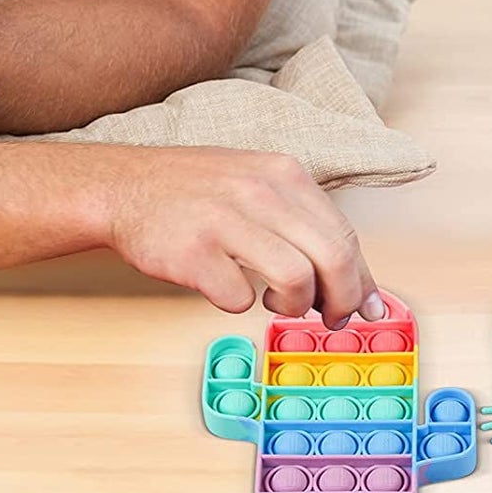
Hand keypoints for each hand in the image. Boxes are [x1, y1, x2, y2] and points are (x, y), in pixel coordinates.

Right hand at [102, 146, 385, 325]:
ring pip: (296, 278)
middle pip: (333, 257)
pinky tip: (229, 289)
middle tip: (330, 318)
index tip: (365, 307)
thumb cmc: (201, 194)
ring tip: (275, 303)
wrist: (126, 186)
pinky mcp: (193, 253)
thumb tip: (359, 288)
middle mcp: (261, 192)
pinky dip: (239, 304)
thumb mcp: (261, 186)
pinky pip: (238, 297)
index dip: (361, 280)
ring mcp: (226, 220)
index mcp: (285, 174)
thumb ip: (307, 227)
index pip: (345, 234)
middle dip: (341, 300)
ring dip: (293, 305)